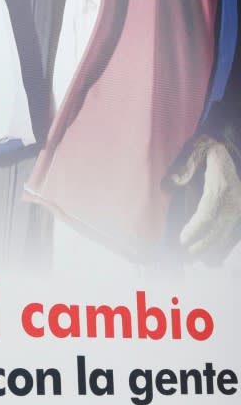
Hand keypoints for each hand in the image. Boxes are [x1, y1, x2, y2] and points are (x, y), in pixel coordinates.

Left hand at [170, 135, 240, 263]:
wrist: (228, 145)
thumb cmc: (207, 149)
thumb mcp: (196, 149)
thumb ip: (184, 165)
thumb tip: (170, 185)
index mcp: (221, 186)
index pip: (208, 213)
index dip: (195, 229)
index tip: (182, 240)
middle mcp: (234, 199)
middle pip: (219, 228)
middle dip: (203, 245)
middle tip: (185, 256)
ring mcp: (239, 205)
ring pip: (227, 233)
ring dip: (212, 248)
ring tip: (194, 259)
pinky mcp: (239, 209)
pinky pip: (232, 231)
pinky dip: (222, 244)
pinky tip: (212, 258)